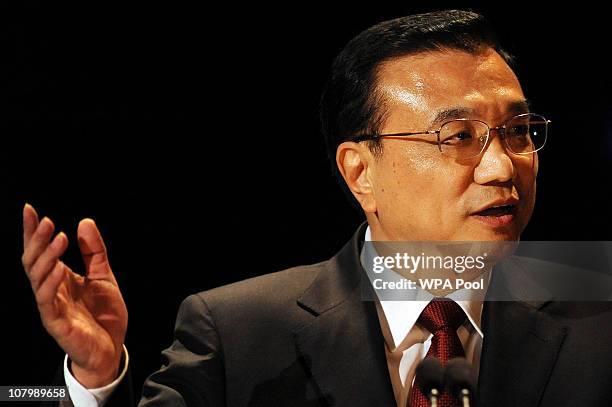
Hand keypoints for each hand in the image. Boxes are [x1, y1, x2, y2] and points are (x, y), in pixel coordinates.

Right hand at [21, 204, 127, 387]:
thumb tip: (84, 221)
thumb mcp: (103, 276)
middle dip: (37, 240)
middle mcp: (50, 290)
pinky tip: (59, 268)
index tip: (30, 209)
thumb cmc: (103, 315)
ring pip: (37, 278)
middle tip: (46, 220)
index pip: (41, 251)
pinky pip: (48, 300)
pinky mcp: (56, 323)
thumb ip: (94, 252)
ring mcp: (51, 307)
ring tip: (58, 237)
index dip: (33, 231)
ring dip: (46, 256)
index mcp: (59, 278)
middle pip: (34, 261)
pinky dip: (51, 282)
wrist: (112, 347)